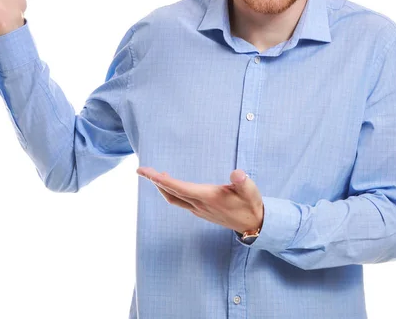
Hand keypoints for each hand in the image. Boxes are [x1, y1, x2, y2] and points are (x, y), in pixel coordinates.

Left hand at [136, 167, 263, 233]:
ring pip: (173, 199)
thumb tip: (237, 174)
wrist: (253, 224)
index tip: (147, 172)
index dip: (161, 180)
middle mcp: (199, 205)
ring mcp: (199, 210)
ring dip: (161, 187)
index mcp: (208, 197)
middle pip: (171, 193)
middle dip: (154, 181)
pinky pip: (180, 201)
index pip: (179, 187)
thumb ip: (243, 182)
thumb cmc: (250, 204)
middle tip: (141, 170)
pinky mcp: (201, 211)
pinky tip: (171, 184)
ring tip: (153, 175)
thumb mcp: (250, 190)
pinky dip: (171, 191)